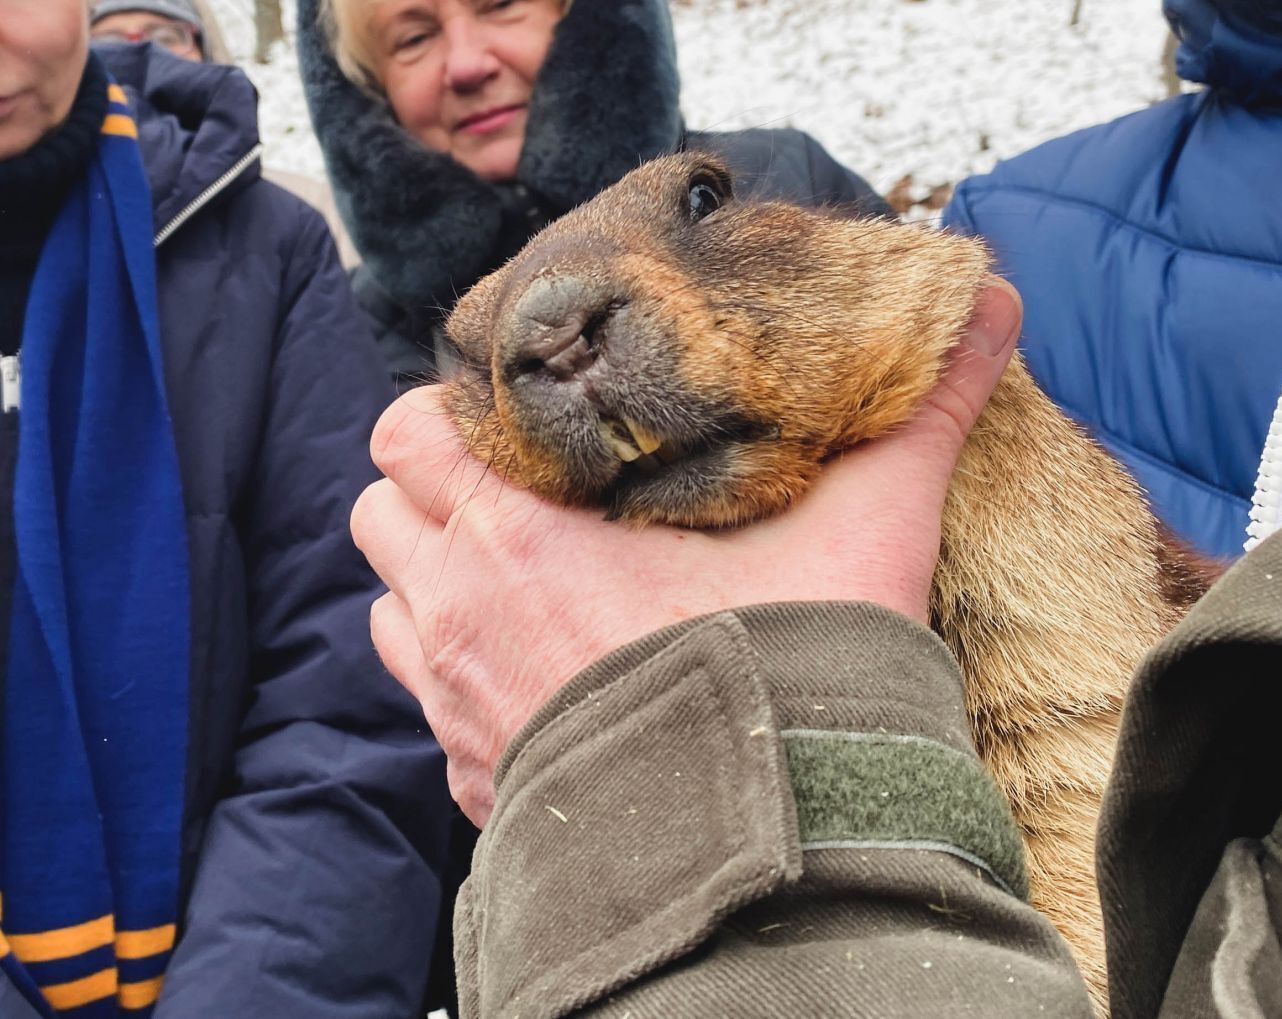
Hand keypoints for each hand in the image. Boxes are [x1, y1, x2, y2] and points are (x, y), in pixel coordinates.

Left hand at [352, 279, 1022, 825]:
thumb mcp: (865, 526)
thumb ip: (920, 412)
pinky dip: (456, 675)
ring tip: (519, 581)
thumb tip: (990, 305)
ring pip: (389, 608)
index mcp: (521, 534)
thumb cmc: (800, 673)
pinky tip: (536, 671)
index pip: (409, 432)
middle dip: (431, 494)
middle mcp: (463, 614)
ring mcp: (457, 704)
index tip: (509, 419)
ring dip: (434, 584)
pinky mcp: (473, 780)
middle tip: (514, 495)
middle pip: (380, 512)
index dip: (446, 414)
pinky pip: (423, 705)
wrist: (779, 842)